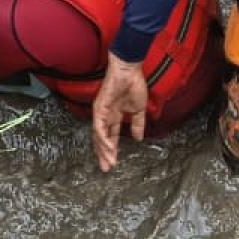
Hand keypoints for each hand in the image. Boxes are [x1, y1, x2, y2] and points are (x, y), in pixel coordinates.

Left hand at [91, 56, 148, 170]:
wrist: (130, 71)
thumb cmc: (134, 85)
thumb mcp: (139, 110)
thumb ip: (138, 124)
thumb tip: (139, 138)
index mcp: (114, 116)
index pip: (110, 137)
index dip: (111, 150)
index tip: (113, 163)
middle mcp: (105, 116)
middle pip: (101, 139)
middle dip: (103, 154)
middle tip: (106, 168)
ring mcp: (100, 112)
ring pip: (98, 135)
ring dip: (103, 149)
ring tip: (109, 162)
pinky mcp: (99, 108)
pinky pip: (99, 126)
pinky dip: (103, 138)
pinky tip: (108, 147)